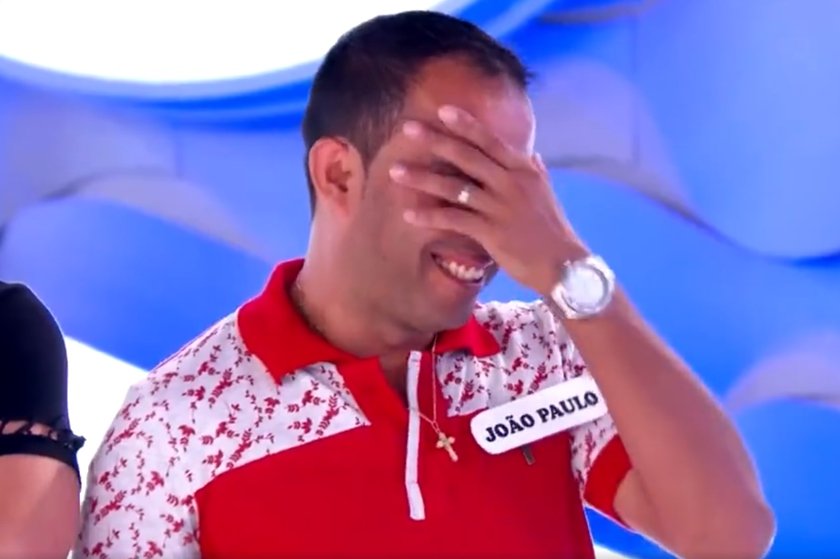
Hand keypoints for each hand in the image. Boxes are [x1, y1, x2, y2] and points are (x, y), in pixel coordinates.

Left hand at [391, 105, 587, 295]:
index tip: (442, 110)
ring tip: (395, 172)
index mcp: (523, 169)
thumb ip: (536, 172)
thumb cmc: (552, 229)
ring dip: (421, 178)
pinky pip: (453, 219)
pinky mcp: (491, 232)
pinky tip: (409, 214)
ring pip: (454, 186)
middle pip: (467, 155)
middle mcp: (511, 182)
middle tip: (407, 128)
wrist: (564, 264)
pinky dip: (430, 216)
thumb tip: (533, 155)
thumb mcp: (547, 194)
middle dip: (435, 140)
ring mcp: (500, 206)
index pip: (490, 140)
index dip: (465, 124)